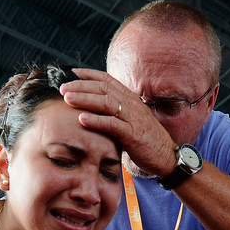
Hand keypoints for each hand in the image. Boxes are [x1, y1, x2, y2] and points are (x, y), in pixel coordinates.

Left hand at [60, 68, 179, 176]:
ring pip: (106, 103)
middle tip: (63, 88)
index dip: (89, 75)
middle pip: (103, 88)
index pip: (107, 80)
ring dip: (85, 99)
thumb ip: (116, 111)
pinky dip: (96, 121)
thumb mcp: (130, 119)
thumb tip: (96, 106)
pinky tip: (82, 119)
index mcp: (130, 98)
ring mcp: (133, 118)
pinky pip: (113, 124)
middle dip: (81, 86)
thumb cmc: (145, 139)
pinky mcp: (133, 134)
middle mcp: (131, 104)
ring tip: (68, 99)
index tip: (72, 73)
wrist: (166, 156)